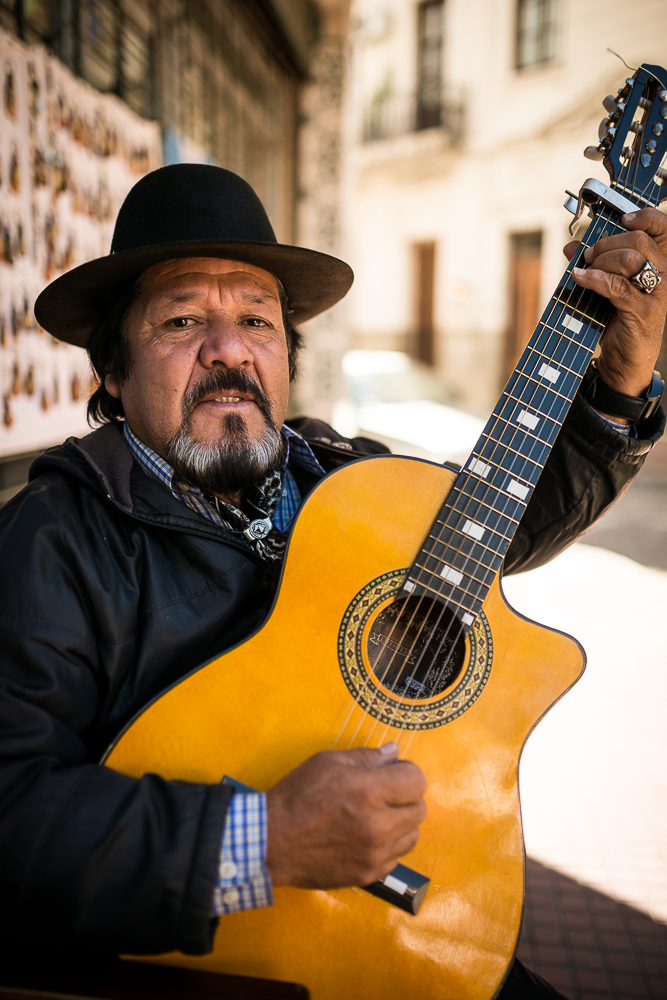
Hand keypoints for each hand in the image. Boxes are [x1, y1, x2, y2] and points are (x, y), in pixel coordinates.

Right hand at [265, 742, 426, 888]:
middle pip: (419, 809)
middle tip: (384, 794)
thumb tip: (394, 751)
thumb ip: (367, 756)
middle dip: (405, 797)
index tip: (394, 773)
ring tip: (375, 817)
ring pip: (412, 835)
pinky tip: (365, 837)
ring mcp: (375, 854)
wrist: (271, 842)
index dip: (407, 773)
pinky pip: (396, 858)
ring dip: (400, 824)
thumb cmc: (297, 796)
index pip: (417, 781)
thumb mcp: (328, 762)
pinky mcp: (369, 874)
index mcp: (370, 791)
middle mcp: (379, 825)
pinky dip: (387, 847)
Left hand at [564, 208, 666, 399]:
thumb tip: (571, 247)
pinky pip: (617, 286)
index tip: (621, 218)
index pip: (662, 228)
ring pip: (630, 259)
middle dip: (607, 243)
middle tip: (589, 255)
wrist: (625, 362)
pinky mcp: (644, 311)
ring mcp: (657, 293)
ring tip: (585, 268)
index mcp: (660, 264)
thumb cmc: (619, 322)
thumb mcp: (607, 288)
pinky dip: (594, 279)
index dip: (644, 217)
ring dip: (601, 260)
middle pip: (638, 241)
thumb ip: (594, 265)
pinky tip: (580, 279)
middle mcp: (665, 275)